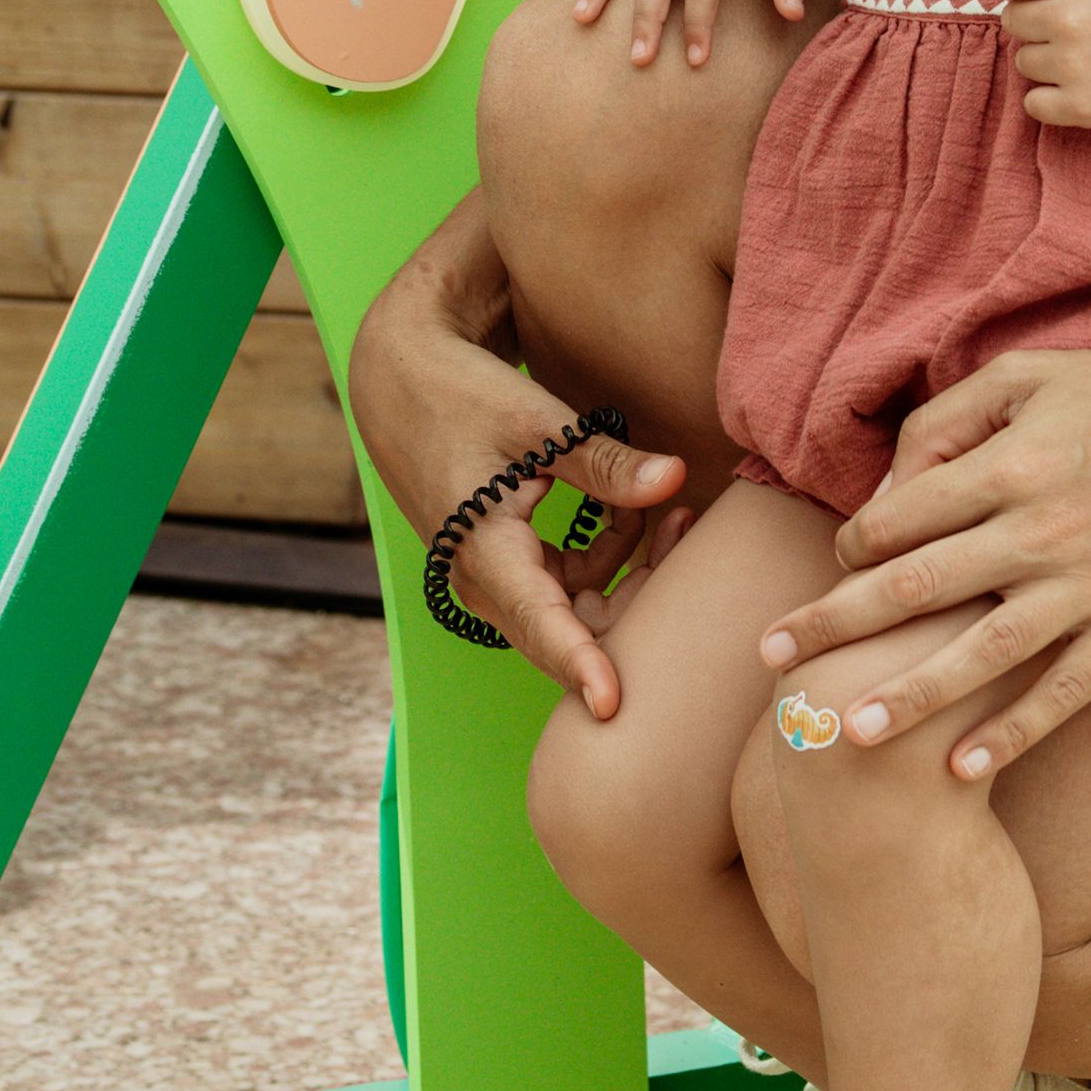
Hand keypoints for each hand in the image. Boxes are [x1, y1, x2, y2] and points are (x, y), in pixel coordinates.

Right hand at [344, 281, 687, 719]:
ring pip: (579, 606)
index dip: (580, 666)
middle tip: (687, 526)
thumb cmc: (460, 397)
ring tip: (673, 508)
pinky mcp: (509, 568)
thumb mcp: (537, 423)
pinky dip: (609, 554)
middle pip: (575, 625)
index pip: (540, 623)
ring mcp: (496, 580)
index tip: (613, 705)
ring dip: (629, 567)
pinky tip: (635, 510)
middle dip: (639, 592)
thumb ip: (605, 463)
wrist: (403, 385)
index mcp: (483, 550)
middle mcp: (485, 582)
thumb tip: (675, 480)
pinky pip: (571, 584)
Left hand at [752, 324, 1090, 778]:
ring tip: (845, 734)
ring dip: (908, 696)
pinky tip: (963, 769)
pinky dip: (1014, 732)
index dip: (853, 541)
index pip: (901, 516)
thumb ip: (949, 419)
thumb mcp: (1033, 374)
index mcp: (1013, 464)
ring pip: (980, 655)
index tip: (839, 559)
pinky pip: (1065, 692)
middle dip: (834, 623)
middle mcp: (1042, 531)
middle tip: (770, 657)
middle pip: (914, 588)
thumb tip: (892, 482)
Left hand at [992, 0, 1090, 129]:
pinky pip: (1034, 103)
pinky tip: (1081, 87)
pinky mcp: (1081, 106)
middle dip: (1035, 24)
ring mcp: (1074, 66)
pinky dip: (1053, 100)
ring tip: (1086, 58)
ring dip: (1047, 63)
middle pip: (1011, 20)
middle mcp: (1070, 21)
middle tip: (1073, 28)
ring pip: (1023, 62)